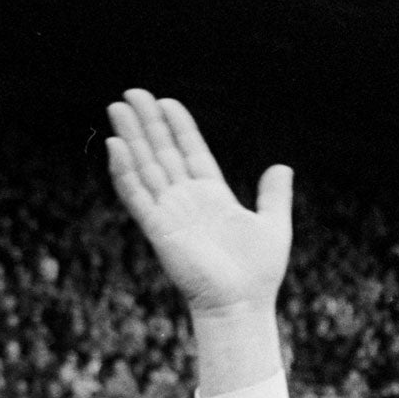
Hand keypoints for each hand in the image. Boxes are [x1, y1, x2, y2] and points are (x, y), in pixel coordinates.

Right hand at [106, 90, 292, 320]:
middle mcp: (187, 200)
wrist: (242, 305)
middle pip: (162, 152)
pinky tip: (116, 146)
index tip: (166, 101)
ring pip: (145, 167)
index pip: (190, 151)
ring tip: (118, 107)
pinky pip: (137, 195)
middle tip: (132, 92)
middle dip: (147, 123)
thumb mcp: (273, 225)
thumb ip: (274, 195)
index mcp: (212, 195)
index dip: (178, 126)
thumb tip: (282, 166)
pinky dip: (125, 172)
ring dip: (131, 138)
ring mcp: (170, 213)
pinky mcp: (158, 229)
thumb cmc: (258, 273)